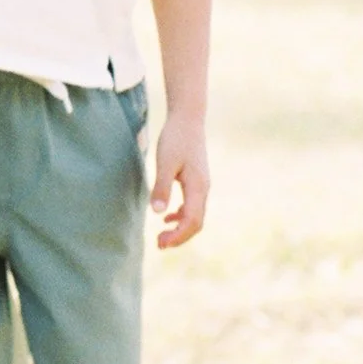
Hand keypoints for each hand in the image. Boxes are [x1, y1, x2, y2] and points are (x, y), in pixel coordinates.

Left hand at [150, 113, 209, 248]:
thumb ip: (162, 187)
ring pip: (195, 216)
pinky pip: (193, 206)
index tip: (160, 243)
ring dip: (180, 229)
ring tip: (161, 236)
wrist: (188, 118)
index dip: (177, 236)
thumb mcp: (165, 163)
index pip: (192, 221)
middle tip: (159, 245)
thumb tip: (158, 213)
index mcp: (198, 187)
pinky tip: (167, 217)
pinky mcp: (197, 180)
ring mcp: (202, 185)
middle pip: (196, 223)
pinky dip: (181, 216)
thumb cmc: (176, 138)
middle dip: (179, 237)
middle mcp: (203, 189)